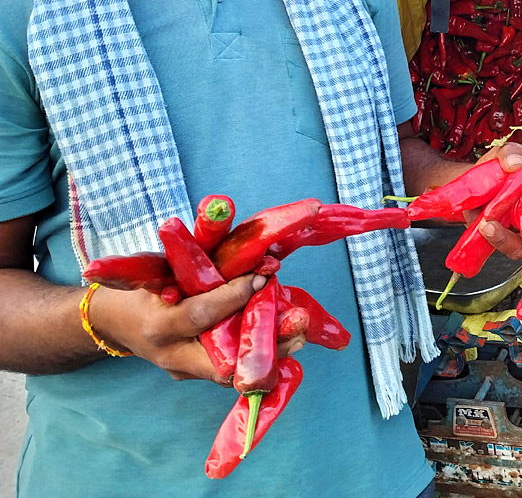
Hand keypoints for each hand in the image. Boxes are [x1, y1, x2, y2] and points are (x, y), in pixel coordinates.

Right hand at [87, 274, 284, 384]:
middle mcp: (173, 356)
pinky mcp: (197, 375)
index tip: (262, 278)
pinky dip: (260, 356)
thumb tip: (249, 252)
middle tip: (298, 322)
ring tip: (301, 332)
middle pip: (224, 363)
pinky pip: (233, 370)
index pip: (200, 315)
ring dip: (271, 353)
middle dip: (266, 344)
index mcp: (159, 326)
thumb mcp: (160, 270)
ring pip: (235, 373)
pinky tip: (287, 341)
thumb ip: (199, 263)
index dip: (234, 296)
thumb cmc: (141, 288)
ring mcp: (185, 371)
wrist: (115, 322)